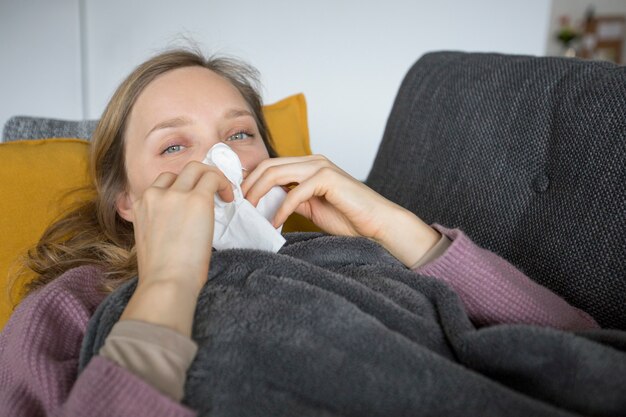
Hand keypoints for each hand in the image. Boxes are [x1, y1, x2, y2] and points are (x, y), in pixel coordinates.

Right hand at [119, 161, 232, 335]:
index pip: (161, 185)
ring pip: (196, 168)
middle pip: (179, 172)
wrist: (166, 283)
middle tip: (213, 193)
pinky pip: (214, 178)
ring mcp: (175, 195)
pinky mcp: (197, 200)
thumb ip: (160, 225)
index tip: (193, 200)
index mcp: (140, 205)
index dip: (181, 189)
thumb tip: (181, 225)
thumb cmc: (162, 274)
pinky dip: (224, 184)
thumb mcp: (150, 242)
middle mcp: (155, 195)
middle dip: (197, 178)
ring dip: (212, 177)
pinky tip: (229, 198)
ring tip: (224, 193)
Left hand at [241, 155, 439, 266]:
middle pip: (268, 165)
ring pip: (277, 173)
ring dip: (258, 193)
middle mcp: (313, 161)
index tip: (237, 198)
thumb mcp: (311, 207)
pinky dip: (281, 209)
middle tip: (238, 205)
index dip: (251, 180)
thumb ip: (291, 200)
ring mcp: (321, 167)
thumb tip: (266, 202)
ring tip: (250, 211)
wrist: (378, 224)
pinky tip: (276, 223)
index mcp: (308, 165)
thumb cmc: (349, 217)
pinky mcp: (328, 179)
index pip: (271, 165)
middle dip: (248, 185)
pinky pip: (295, 192)